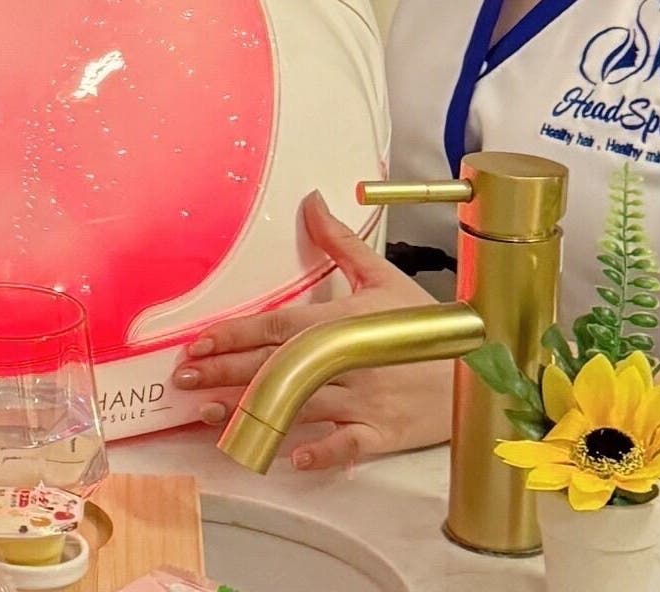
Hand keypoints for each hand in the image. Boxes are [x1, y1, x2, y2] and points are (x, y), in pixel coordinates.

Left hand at [171, 192, 456, 471]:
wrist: (474, 366)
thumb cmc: (425, 325)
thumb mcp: (383, 277)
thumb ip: (338, 243)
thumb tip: (312, 202)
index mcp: (341, 322)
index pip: (276, 326)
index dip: (234, 334)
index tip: (198, 343)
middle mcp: (345, 361)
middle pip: (275, 367)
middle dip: (225, 373)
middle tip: (185, 380)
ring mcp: (362, 401)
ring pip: (299, 407)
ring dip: (252, 412)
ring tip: (208, 417)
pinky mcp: (380, 433)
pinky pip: (347, 446)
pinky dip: (322, 453)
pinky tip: (291, 456)